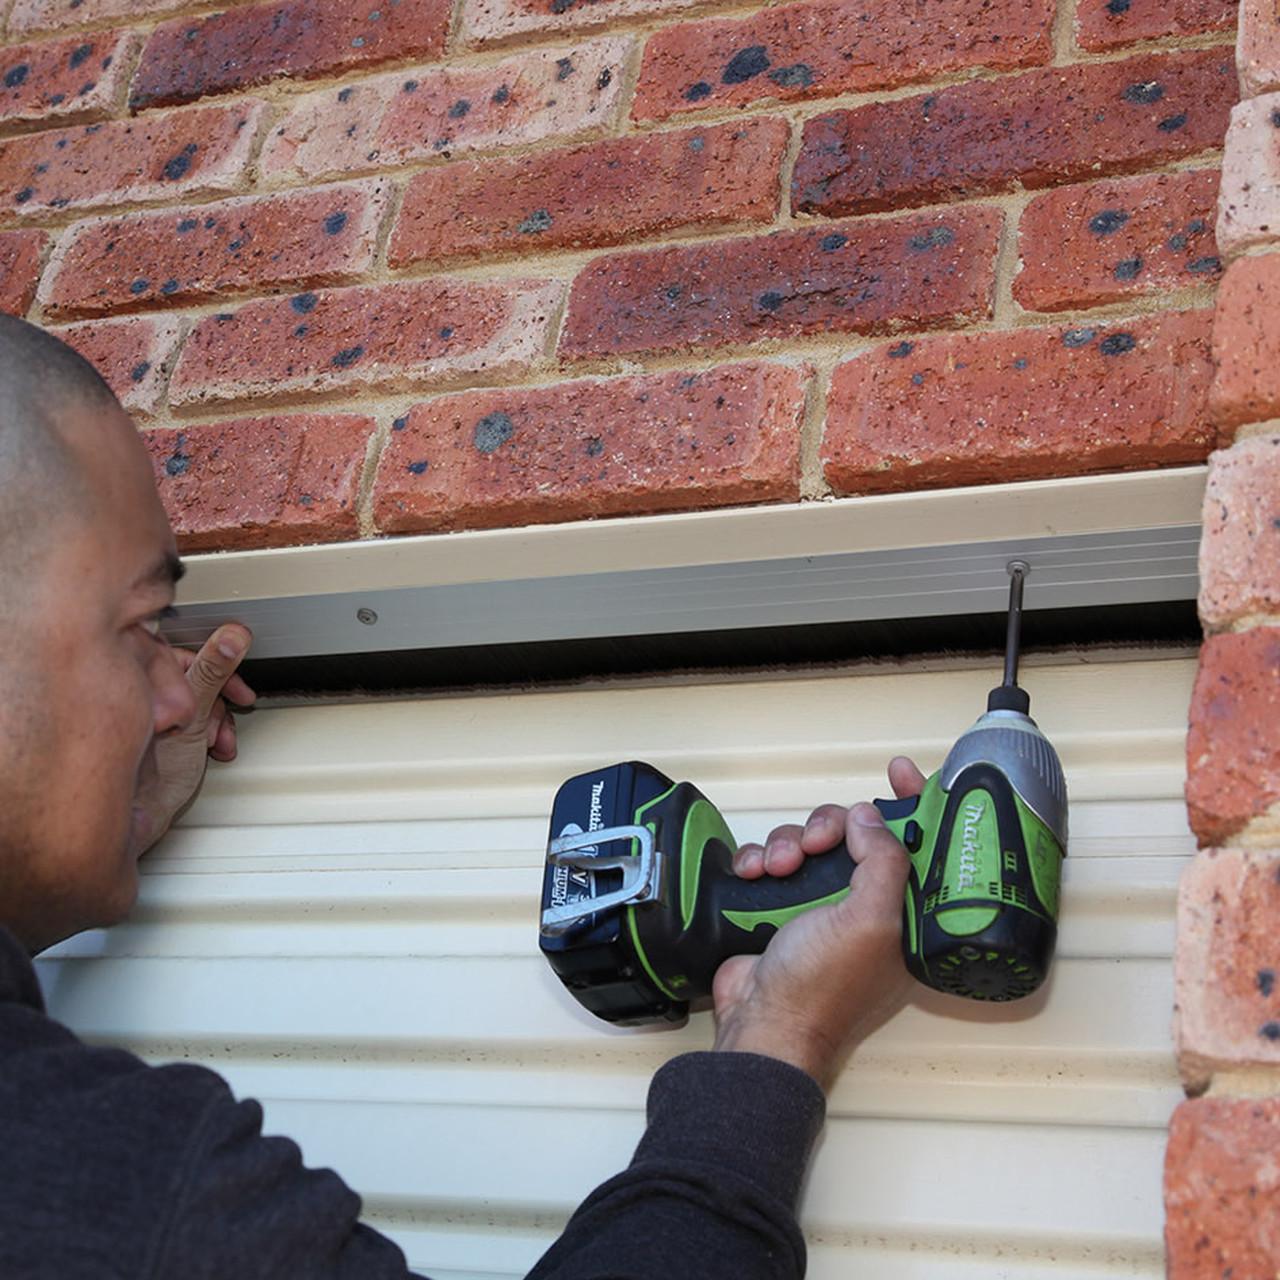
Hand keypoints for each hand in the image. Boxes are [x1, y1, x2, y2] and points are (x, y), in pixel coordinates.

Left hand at [134, 624, 255, 854]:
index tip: (237, 683)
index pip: (183, 654)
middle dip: (217, 701)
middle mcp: (141, 697)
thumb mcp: (194, 716)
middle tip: (233, 711)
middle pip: (194, 680)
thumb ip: (212, 672)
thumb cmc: (149, 775)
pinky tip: (213, 750)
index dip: (217, 665)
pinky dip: (208, 735)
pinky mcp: (158, 737)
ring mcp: (149, 718)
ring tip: (217, 742)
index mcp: (138, 680)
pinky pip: (193, 724)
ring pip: (196, 704)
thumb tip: (232, 637)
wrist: (138, 820)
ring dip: (216, 722)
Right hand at [710, 757, 925, 1090]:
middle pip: (854, 834)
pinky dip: (759, 861)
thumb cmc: (824, 985)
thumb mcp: (870, 920)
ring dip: (787, 845)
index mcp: (901, 913)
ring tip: (775, 870)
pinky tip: (753, 874)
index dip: (912, 802)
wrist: (763, 1023)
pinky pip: (773, 861)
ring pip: (809, 843)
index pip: (918, 844)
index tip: (897, 770)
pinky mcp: (780, 908)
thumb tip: (868, 816)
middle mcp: (864, 906)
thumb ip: (880, 860)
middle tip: (814, 846)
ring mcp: (820, 907)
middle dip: (829, 829)